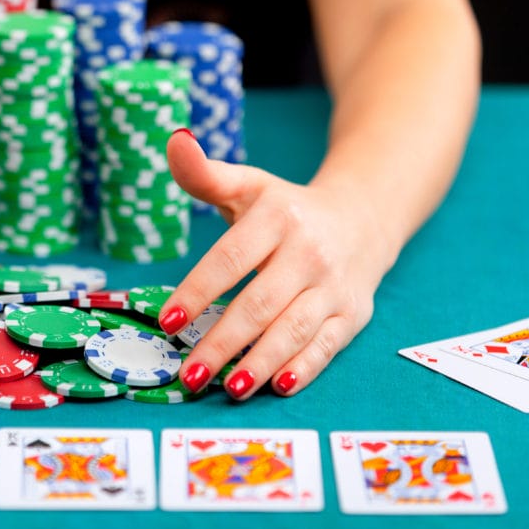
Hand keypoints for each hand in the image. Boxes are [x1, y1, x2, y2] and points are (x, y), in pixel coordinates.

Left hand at [160, 129, 396, 398]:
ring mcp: (334, 286)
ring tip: (228, 389)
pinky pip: (326, 346)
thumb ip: (205, 173)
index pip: (231, 258)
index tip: (167, 321)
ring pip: (294, 330)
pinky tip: (278, 388)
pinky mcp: (352, 314)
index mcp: (278, 217)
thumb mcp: (248, 185)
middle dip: (223, 341)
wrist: (361, 219)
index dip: (198, 290)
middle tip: (189, 374)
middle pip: (260, 303)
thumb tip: (174, 140)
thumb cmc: (285, 208)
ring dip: (260, 363)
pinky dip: (304, 369)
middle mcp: (309, 252)